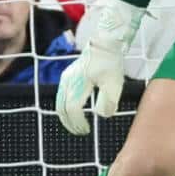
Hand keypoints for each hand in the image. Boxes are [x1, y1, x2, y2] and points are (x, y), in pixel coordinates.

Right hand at [56, 0, 146, 134]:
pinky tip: (72, 112)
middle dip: (70, 123)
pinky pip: (61, 96)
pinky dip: (64, 107)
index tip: (86, 130)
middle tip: (80, 132)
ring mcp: (65, 78)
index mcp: (79, 83)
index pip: (73, 109)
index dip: (78, 122)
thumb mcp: (115, 84)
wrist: (105, 44)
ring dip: (66, 116)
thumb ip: (108, 102)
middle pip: (63, 108)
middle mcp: (68, 81)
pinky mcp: (66, 76)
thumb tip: (100, 115)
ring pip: (59, 102)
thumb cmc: (110, 63)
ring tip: (76, 125)